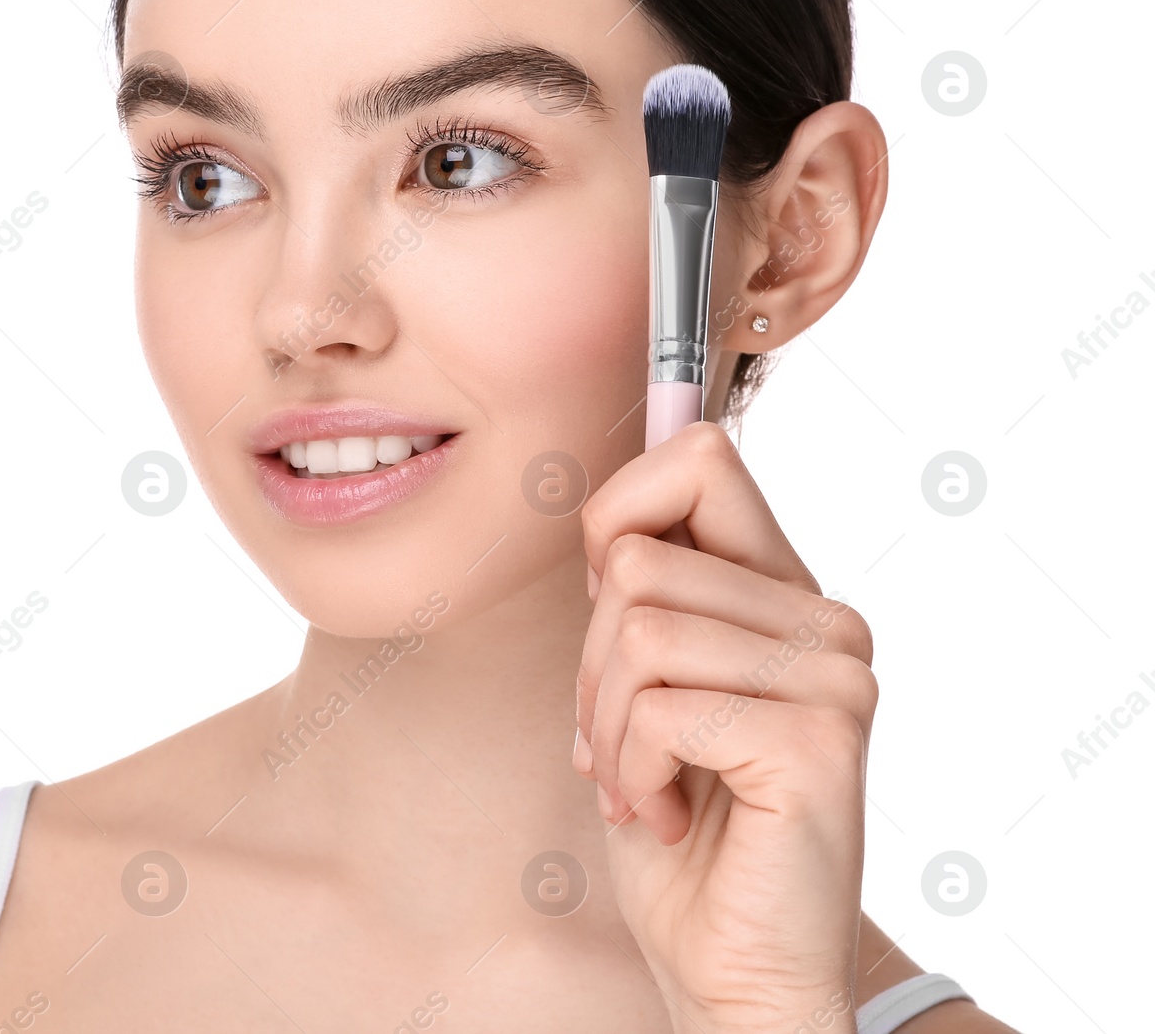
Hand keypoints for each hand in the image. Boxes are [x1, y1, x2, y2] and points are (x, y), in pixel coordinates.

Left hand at [573, 420, 875, 1033]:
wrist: (732, 967)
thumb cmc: (681, 823)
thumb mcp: (644, 682)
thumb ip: (644, 594)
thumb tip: (609, 516)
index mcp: (784, 591)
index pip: (700, 457)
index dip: (620, 511)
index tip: (605, 599)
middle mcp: (825, 622)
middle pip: (637, 558)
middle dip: (591, 661)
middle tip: (617, 741)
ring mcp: (832, 677)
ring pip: (638, 629)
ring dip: (606, 723)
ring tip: (641, 781)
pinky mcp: (818, 739)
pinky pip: (660, 706)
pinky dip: (631, 768)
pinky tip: (668, 814)